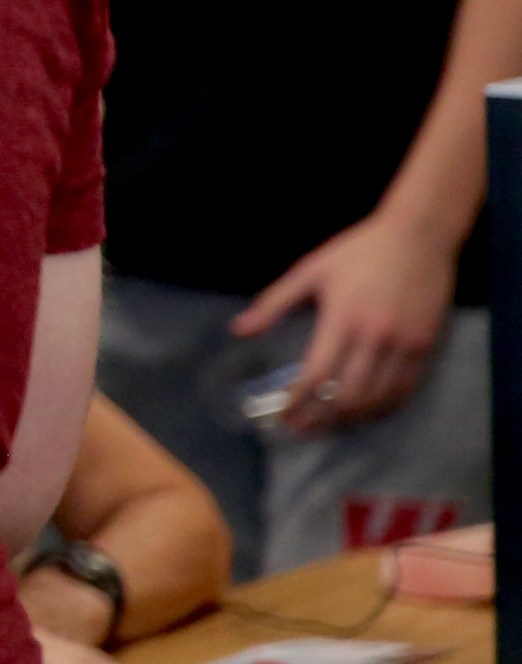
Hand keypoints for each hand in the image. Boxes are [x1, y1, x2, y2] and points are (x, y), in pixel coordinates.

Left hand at [234, 209, 458, 432]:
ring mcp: (404, 345)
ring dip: (350, 418)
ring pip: (377, 398)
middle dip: (320, 418)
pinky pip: (404, 389)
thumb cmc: (358, 252)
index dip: (298, 400)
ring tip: (326, 424)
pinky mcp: (425, 346)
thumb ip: (274, 303)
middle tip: (300, 427)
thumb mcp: (310, 271)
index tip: (283, 414)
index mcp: (342, 319)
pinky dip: (382, 407)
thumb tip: (238, 330)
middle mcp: (375, 337)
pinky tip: (363, 412)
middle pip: (347, 395)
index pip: (317, 374)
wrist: (418, 236)